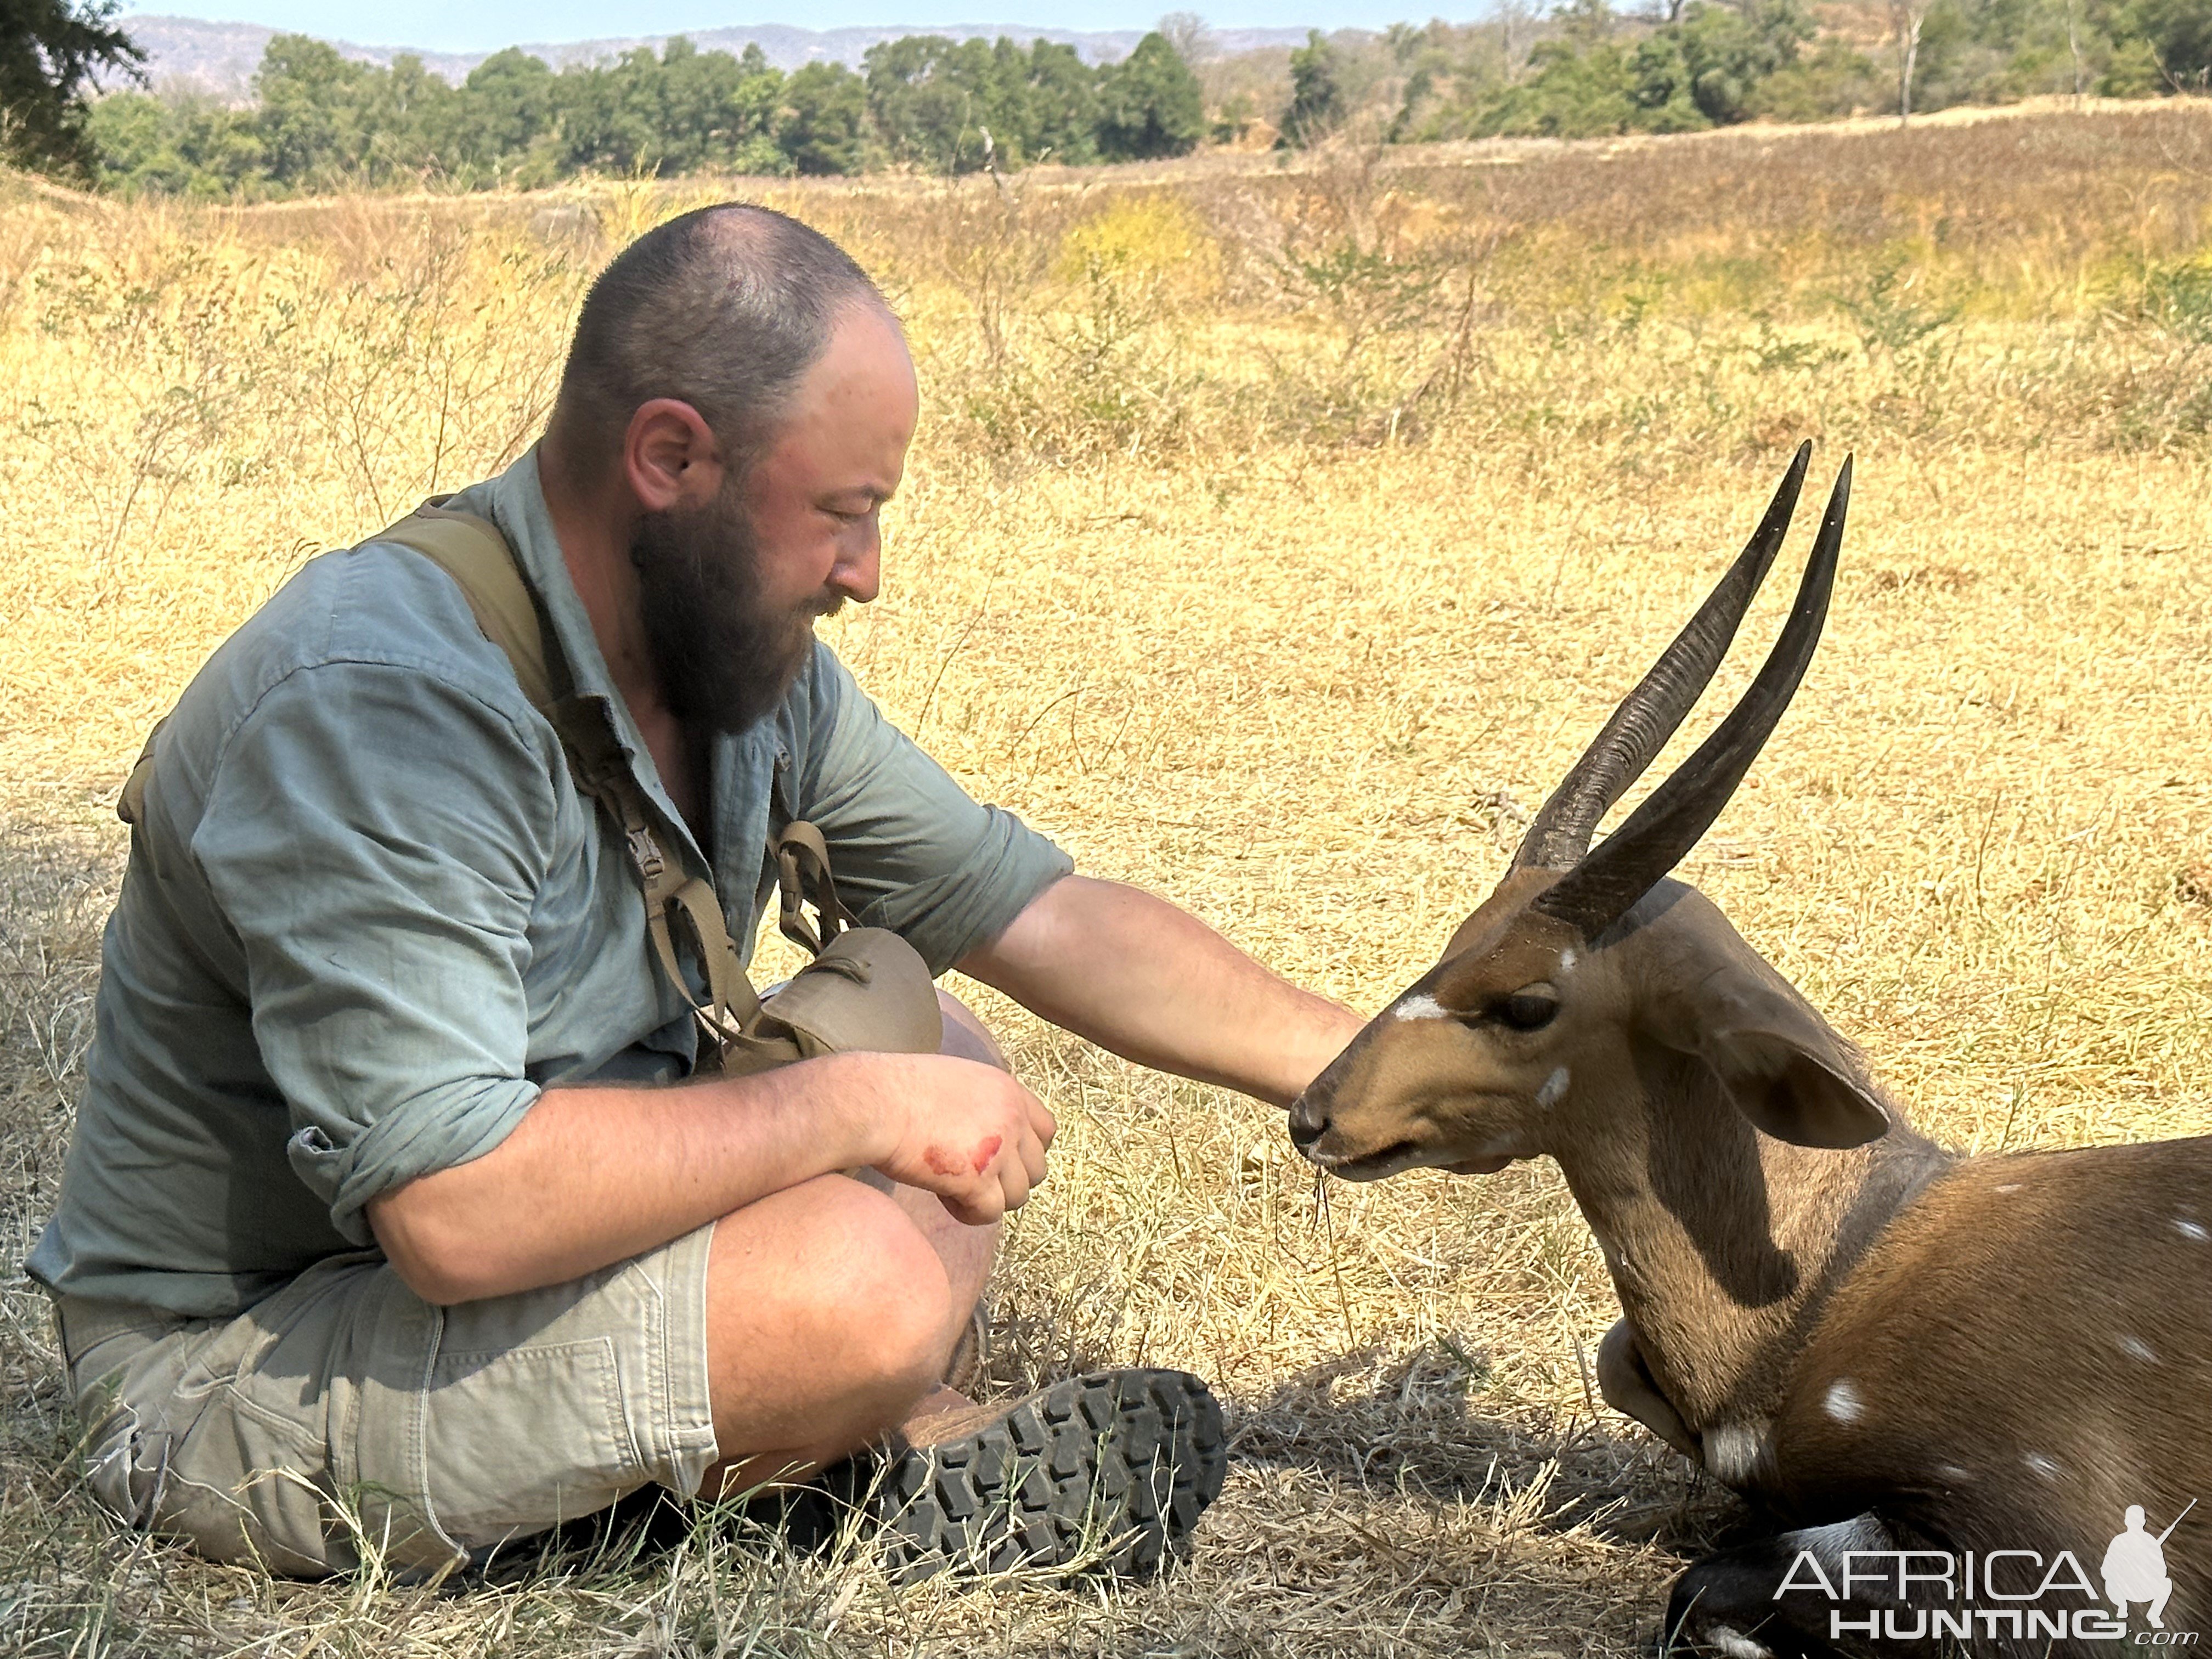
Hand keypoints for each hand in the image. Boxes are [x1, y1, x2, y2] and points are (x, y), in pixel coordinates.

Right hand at [864, 1054, 1055, 1223]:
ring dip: (989, 1199)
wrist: (871, 1103)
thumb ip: (982, 1103)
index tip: (1000, 1161)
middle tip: (972, 1180)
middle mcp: (1011, 1117)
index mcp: (1007, 1090)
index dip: (1025, 1152)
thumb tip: (987, 1134)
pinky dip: (969, 1214)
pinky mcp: (978, 1179)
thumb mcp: (955, 1081)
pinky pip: (991, 1213)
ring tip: (954, 1190)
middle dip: (1007, 1181)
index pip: (1047, 1130)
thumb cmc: (896, 1091)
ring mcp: (998, 1149)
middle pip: (1036, 1169)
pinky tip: (945, 1201)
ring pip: (1018, 1196)